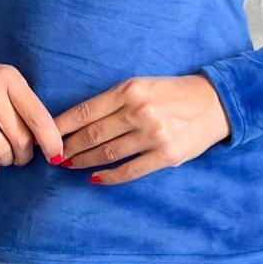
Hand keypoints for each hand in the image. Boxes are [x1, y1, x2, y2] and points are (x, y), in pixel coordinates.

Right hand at [0, 52, 62, 173]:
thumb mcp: (3, 79)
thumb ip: (22, 102)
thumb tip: (44, 138)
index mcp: (9, 77)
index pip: (37, 116)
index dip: (50, 140)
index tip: (55, 155)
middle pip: (20, 136)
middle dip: (26, 154)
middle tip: (23, 157)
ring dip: (7, 159)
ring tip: (6, 158)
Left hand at [53, 74, 230, 184]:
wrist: (215, 103)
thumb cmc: (173, 92)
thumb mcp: (143, 84)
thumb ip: (115, 100)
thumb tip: (81, 119)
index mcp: (130, 90)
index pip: (86, 110)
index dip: (62, 125)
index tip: (47, 135)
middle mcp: (139, 111)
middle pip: (92, 134)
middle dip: (68, 146)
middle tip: (52, 155)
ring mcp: (153, 135)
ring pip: (107, 153)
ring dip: (83, 161)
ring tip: (68, 164)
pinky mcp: (165, 156)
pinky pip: (129, 170)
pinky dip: (108, 176)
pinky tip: (94, 178)